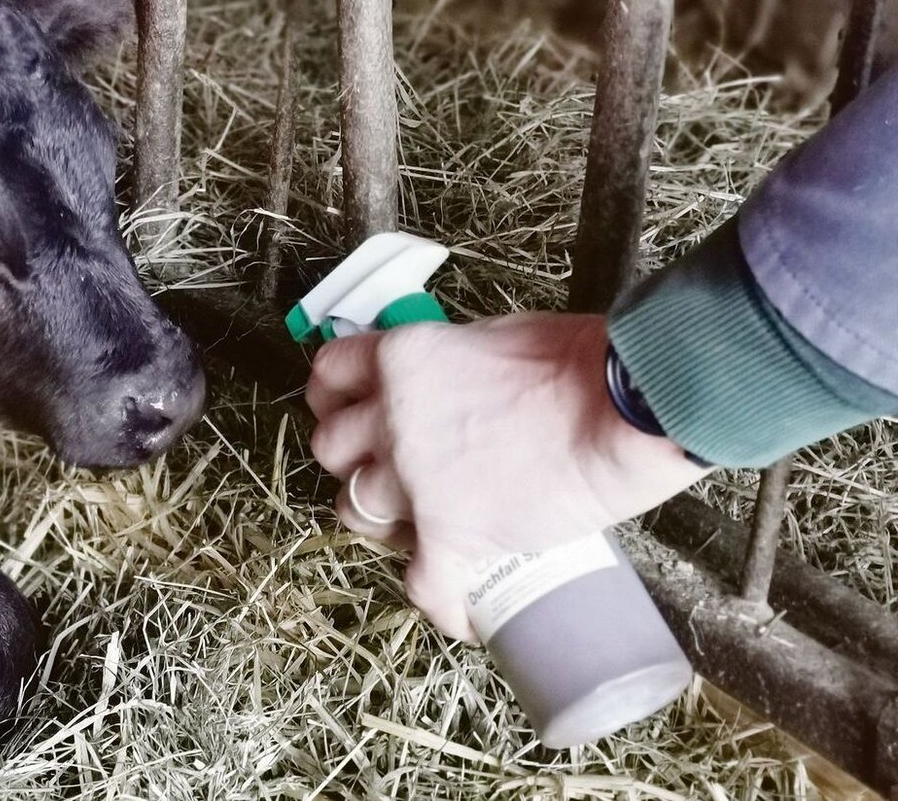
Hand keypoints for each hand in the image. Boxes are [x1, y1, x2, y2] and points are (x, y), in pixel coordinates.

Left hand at [305, 312, 707, 640]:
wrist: (618, 409)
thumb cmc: (577, 361)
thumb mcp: (492, 336)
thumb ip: (451, 362)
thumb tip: (453, 381)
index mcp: (402, 361)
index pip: (330, 373)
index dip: (335, 394)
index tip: (346, 406)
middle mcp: (392, 420)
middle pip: (330, 449)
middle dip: (350, 458)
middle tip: (383, 467)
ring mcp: (414, 482)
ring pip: (352, 512)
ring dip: (379, 521)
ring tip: (414, 527)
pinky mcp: (450, 536)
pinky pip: (424, 586)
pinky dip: (441, 603)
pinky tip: (461, 613)